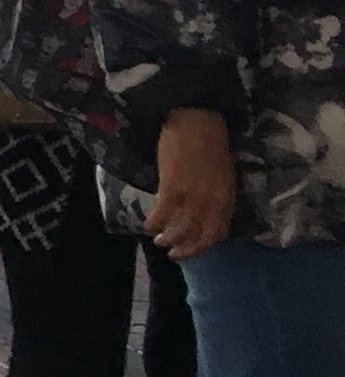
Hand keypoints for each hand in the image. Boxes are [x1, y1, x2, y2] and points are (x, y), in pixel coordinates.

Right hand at [148, 107, 237, 258]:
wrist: (196, 122)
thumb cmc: (210, 144)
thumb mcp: (222, 175)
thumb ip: (216, 196)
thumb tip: (202, 213)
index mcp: (227, 198)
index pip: (217, 232)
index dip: (203, 245)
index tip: (190, 249)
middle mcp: (212, 202)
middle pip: (199, 235)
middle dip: (185, 248)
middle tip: (172, 254)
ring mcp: (193, 196)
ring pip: (180, 228)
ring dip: (168, 238)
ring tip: (158, 241)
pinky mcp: (173, 188)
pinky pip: (162, 214)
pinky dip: (154, 223)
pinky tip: (148, 225)